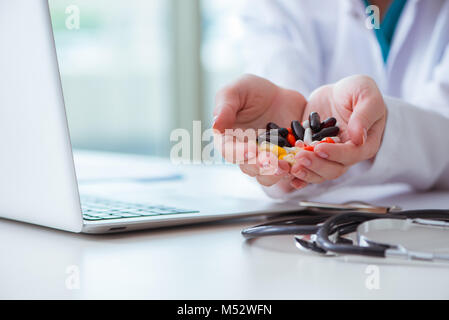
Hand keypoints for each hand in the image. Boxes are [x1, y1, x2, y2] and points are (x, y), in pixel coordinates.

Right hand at [213, 74, 307, 188]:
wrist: (281, 96)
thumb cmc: (252, 91)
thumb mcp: (237, 90)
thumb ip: (225, 106)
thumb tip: (215, 125)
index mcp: (228, 139)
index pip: (229, 151)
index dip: (239, 153)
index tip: (251, 149)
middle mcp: (245, 155)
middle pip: (248, 168)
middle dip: (260, 166)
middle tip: (272, 161)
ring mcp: (265, 161)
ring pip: (266, 177)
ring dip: (275, 174)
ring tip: (286, 166)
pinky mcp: (284, 163)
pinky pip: (287, 173)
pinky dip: (293, 172)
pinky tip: (299, 165)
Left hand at [289, 75, 386, 187]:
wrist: (337, 93)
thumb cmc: (357, 90)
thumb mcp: (365, 93)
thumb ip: (364, 114)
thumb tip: (358, 137)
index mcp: (365, 143)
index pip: (352, 154)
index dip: (336, 154)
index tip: (319, 147)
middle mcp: (348, 156)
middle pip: (334, 169)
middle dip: (316, 165)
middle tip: (300, 157)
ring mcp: (329, 157)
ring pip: (319, 173)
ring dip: (306, 173)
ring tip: (292, 167)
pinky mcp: (313, 155)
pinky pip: (307, 169)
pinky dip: (298, 175)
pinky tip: (287, 174)